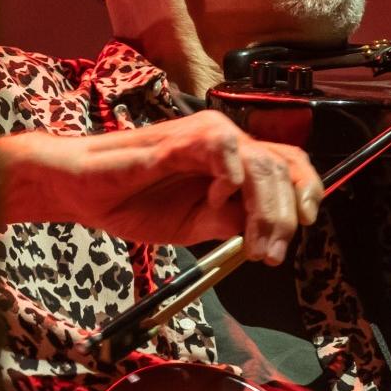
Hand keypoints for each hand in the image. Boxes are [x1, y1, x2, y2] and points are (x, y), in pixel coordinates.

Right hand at [0, 110, 322, 264]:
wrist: (83, 192)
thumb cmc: (134, 202)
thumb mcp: (194, 226)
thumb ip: (229, 223)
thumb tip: (265, 234)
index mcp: (232, 160)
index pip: (288, 163)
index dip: (307, 190)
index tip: (307, 225)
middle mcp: (225, 140)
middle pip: (280, 168)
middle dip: (284, 217)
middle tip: (271, 255)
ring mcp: (204, 135)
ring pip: (260, 163)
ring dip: (265, 210)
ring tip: (253, 246)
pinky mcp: (180, 138)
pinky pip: (223, 149)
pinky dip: (229, 180)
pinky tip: (213, 203)